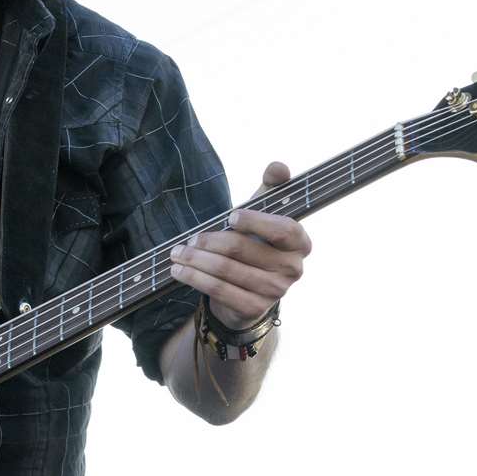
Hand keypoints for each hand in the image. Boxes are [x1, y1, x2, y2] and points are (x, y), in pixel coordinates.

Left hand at [168, 161, 311, 326]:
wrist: (248, 291)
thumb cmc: (256, 244)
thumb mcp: (263, 214)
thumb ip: (271, 189)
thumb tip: (278, 166)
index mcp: (300, 243)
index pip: (283, 229)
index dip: (256, 222)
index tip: (230, 216)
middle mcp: (293, 269)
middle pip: (243, 249)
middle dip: (209, 241)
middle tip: (189, 239)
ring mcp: (275, 292)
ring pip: (226, 270)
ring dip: (195, 260)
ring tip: (176, 252)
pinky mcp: (254, 309)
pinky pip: (218, 290)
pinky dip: (194, 278)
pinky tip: (178, 271)